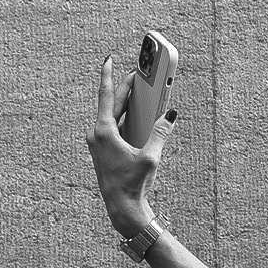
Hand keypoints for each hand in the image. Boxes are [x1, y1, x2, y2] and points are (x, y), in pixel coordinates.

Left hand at [86, 56, 176, 231]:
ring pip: (116, 116)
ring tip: (144, 94)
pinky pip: (117, 128)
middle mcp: (98, 135)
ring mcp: (100, 143)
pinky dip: (128, 121)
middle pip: (115, 104)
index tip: (109, 59)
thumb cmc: (131, 183)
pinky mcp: (105, 151)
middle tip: (140, 74)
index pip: (107, 95)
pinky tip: (140, 119)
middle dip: (128, 89)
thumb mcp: (150, 156)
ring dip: (130, 105)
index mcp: (103, 131)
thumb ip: (160, 132)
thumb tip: (170, 115)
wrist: (121, 208)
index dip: (109, 74)